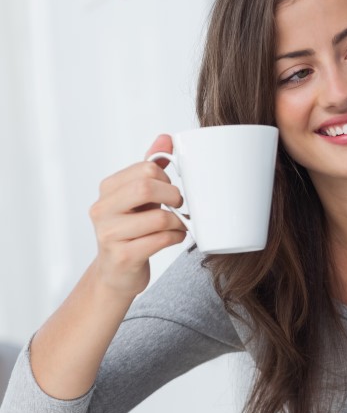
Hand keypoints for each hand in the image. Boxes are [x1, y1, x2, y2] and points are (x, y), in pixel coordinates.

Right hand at [90, 134, 186, 296]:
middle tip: (179, 206)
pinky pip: (161, 240)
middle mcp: (102, 209)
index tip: (171, 190)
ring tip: (178, 225)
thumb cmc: (132, 231)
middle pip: (146, 188)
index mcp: (107, 189)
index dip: (167, 179)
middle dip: (173, 196)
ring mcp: (109, 234)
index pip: (145, 169)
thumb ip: (151, 168)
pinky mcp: (122, 256)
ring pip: (158, 217)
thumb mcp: (139, 198)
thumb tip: (165, 138)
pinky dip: (176, 237)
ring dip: (178, 221)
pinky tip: (174, 238)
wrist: (117, 273)